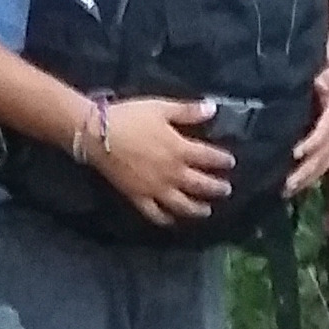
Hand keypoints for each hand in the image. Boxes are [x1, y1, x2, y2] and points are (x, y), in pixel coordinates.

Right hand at [88, 97, 237, 223]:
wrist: (97, 135)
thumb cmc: (130, 117)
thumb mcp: (162, 107)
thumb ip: (188, 111)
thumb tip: (213, 109)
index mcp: (180, 150)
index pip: (209, 158)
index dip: (222, 161)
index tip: (230, 163)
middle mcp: (172, 173)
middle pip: (200, 185)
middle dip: (216, 189)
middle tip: (226, 191)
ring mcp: (155, 188)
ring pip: (182, 205)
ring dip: (197, 209)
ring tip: (206, 211)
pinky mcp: (138, 197)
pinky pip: (154, 214)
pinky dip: (165, 219)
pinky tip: (171, 221)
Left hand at [288, 61, 328, 196]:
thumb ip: (322, 78)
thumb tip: (316, 84)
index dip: (314, 141)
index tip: (296, 153)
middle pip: (326, 151)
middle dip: (307, 169)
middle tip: (287, 183)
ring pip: (326, 162)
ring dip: (307, 178)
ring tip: (286, 191)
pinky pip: (324, 164)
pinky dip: (310, 178)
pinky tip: (294, 189)